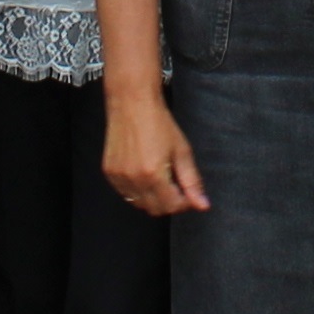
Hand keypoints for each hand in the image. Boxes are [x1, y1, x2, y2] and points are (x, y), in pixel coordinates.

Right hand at [103, 88, 209, 217]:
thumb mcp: (182, 151)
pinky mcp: (109, 172)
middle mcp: (134, 179)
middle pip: (155, 209)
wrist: (132, 103)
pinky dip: (138, 190)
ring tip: (161, 177)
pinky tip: (145, 173)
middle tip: (176, 186)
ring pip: (139, 204)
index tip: (189, 193)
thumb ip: (192, 182)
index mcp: (154, 174)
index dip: (184, 203)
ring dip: (153, 198)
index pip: (171, 206)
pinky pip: (126, 193)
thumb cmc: (160, 124)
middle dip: (169, 203)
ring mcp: (119, 177)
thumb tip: (203, 206)